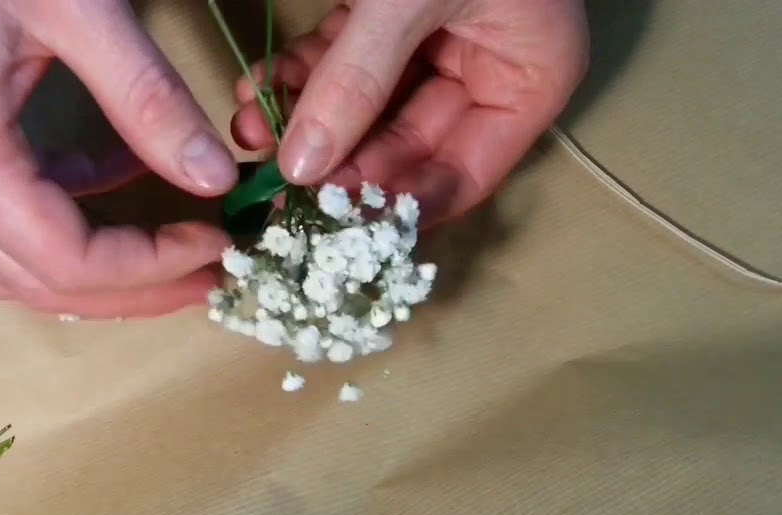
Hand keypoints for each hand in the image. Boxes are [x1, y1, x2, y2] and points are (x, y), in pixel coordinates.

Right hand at [0, 0, 238, 317]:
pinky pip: (0, 227)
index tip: (216, 243)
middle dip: (134, 292)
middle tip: (211, 276)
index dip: (150, 268)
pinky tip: (118, 184)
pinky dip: (65, 226)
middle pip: (41, 285)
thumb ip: (146, 96)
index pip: (66, 260)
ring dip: (100, 274)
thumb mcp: (77, 8)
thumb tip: (213, 176)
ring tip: (176, 255)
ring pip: (16, 271)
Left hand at [231, 0, 587, 224]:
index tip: (332, 227)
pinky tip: (259, 95)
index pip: (464, 176)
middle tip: (275, 197)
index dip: (397, 205)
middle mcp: (491, 70)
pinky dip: (305, 78)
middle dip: (338, 166)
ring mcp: (443, 44)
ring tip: (252, 142)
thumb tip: (302, 165)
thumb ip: (357, 79)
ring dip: (309, 126)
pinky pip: (350, 65)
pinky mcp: (397, 18)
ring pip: (370, 112)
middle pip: (409, 150)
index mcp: (530, 78)